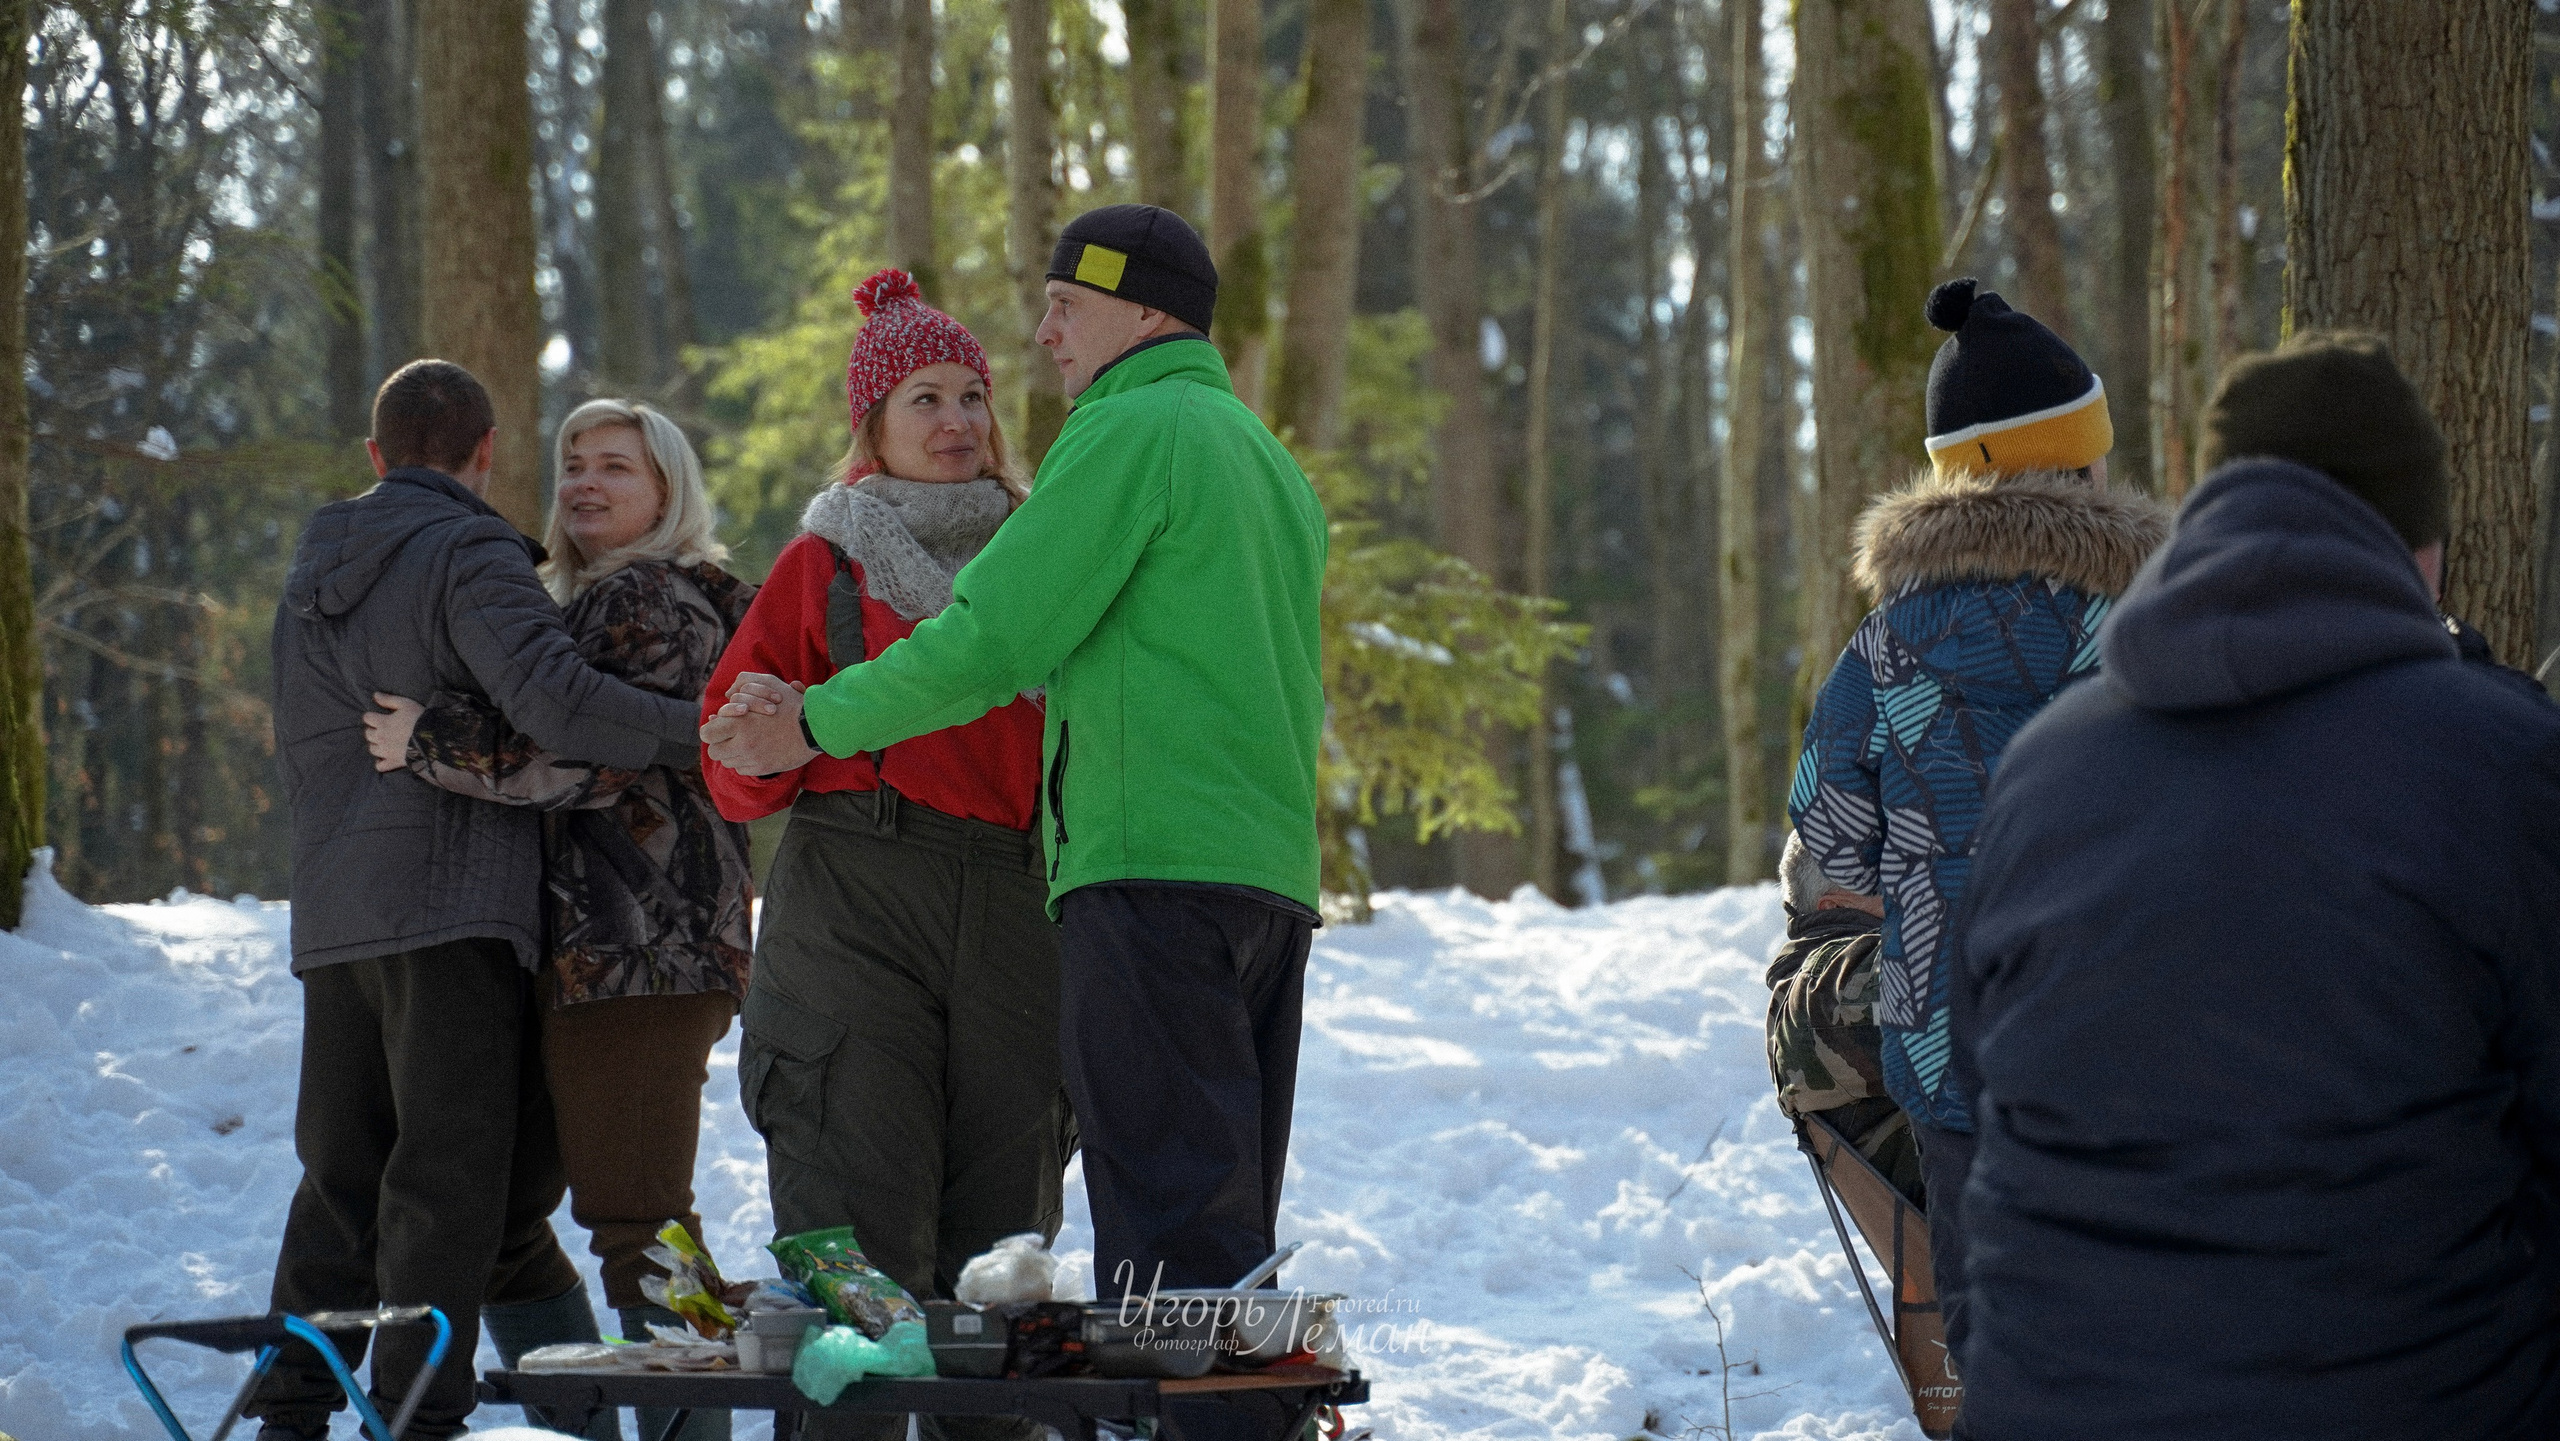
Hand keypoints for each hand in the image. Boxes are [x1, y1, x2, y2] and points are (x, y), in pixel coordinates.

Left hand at [364, 693, 424, 772]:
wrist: (432, 738)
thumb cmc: (419, 719)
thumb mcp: (406, 704)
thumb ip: (388, 700)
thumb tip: (374, 695)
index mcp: (382, 722)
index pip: (367, 718)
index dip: (372, 716)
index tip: (379, 716)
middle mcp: (380, 737)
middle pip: (368, 734)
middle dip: (373, 730)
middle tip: (383, 729)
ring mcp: (385, 752)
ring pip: (372, 749)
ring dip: (376, 745)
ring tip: (385, 742)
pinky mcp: (393, 762)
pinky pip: (380, 766)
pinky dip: (380, 762)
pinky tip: (385, 758)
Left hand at [701, 674, 818, 774]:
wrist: (817, 727)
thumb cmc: (793, 704)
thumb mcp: (768, 683)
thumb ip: (743, 683)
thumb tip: (728, 693)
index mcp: (740, 722)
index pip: (707, 733)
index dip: (712, 729)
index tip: (720, 725)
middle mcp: (742, 744)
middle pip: (714, 752)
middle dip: (720, 744)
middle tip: (732, 736)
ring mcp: (753, 759)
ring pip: (728, 762)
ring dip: (734, 753)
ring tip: (747, 742)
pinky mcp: (764, 768)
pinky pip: (743, 770)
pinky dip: (747, 762)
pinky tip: (758, 751)